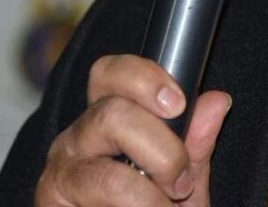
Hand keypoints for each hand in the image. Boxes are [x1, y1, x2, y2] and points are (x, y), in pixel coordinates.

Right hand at [35, 55, 231, 205]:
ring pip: (106, 165)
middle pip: (112, 111)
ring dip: (148, 190)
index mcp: (108, 119)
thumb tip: (216, 101)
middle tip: (181, 183)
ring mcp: (61, 169)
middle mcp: (79, 137)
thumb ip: (197, 145)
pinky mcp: (51, 198)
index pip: (111, 73)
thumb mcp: (184, 182)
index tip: (179, 103)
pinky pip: (100, 191)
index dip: (145, 78)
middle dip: (162, 148)